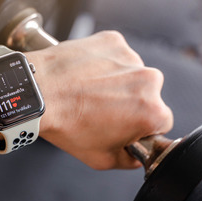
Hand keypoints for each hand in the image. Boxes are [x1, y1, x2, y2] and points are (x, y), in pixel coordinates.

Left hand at [30, 31, 173, 169]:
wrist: (38, 93)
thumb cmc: (66, 124)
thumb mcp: (102, 159)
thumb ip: (130, 160)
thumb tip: (136, 155)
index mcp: (152, 111)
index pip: (162, 123)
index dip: (142, 129)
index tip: (123, 128)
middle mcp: (148, 80)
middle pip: (149, 96)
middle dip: (131, 104)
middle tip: (101, 112)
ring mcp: (130, 57)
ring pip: (132, 74)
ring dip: (118, 83)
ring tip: (89, 94)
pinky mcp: (113, 40)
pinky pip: (116, 55)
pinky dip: (105, 64)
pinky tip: (86, 76)